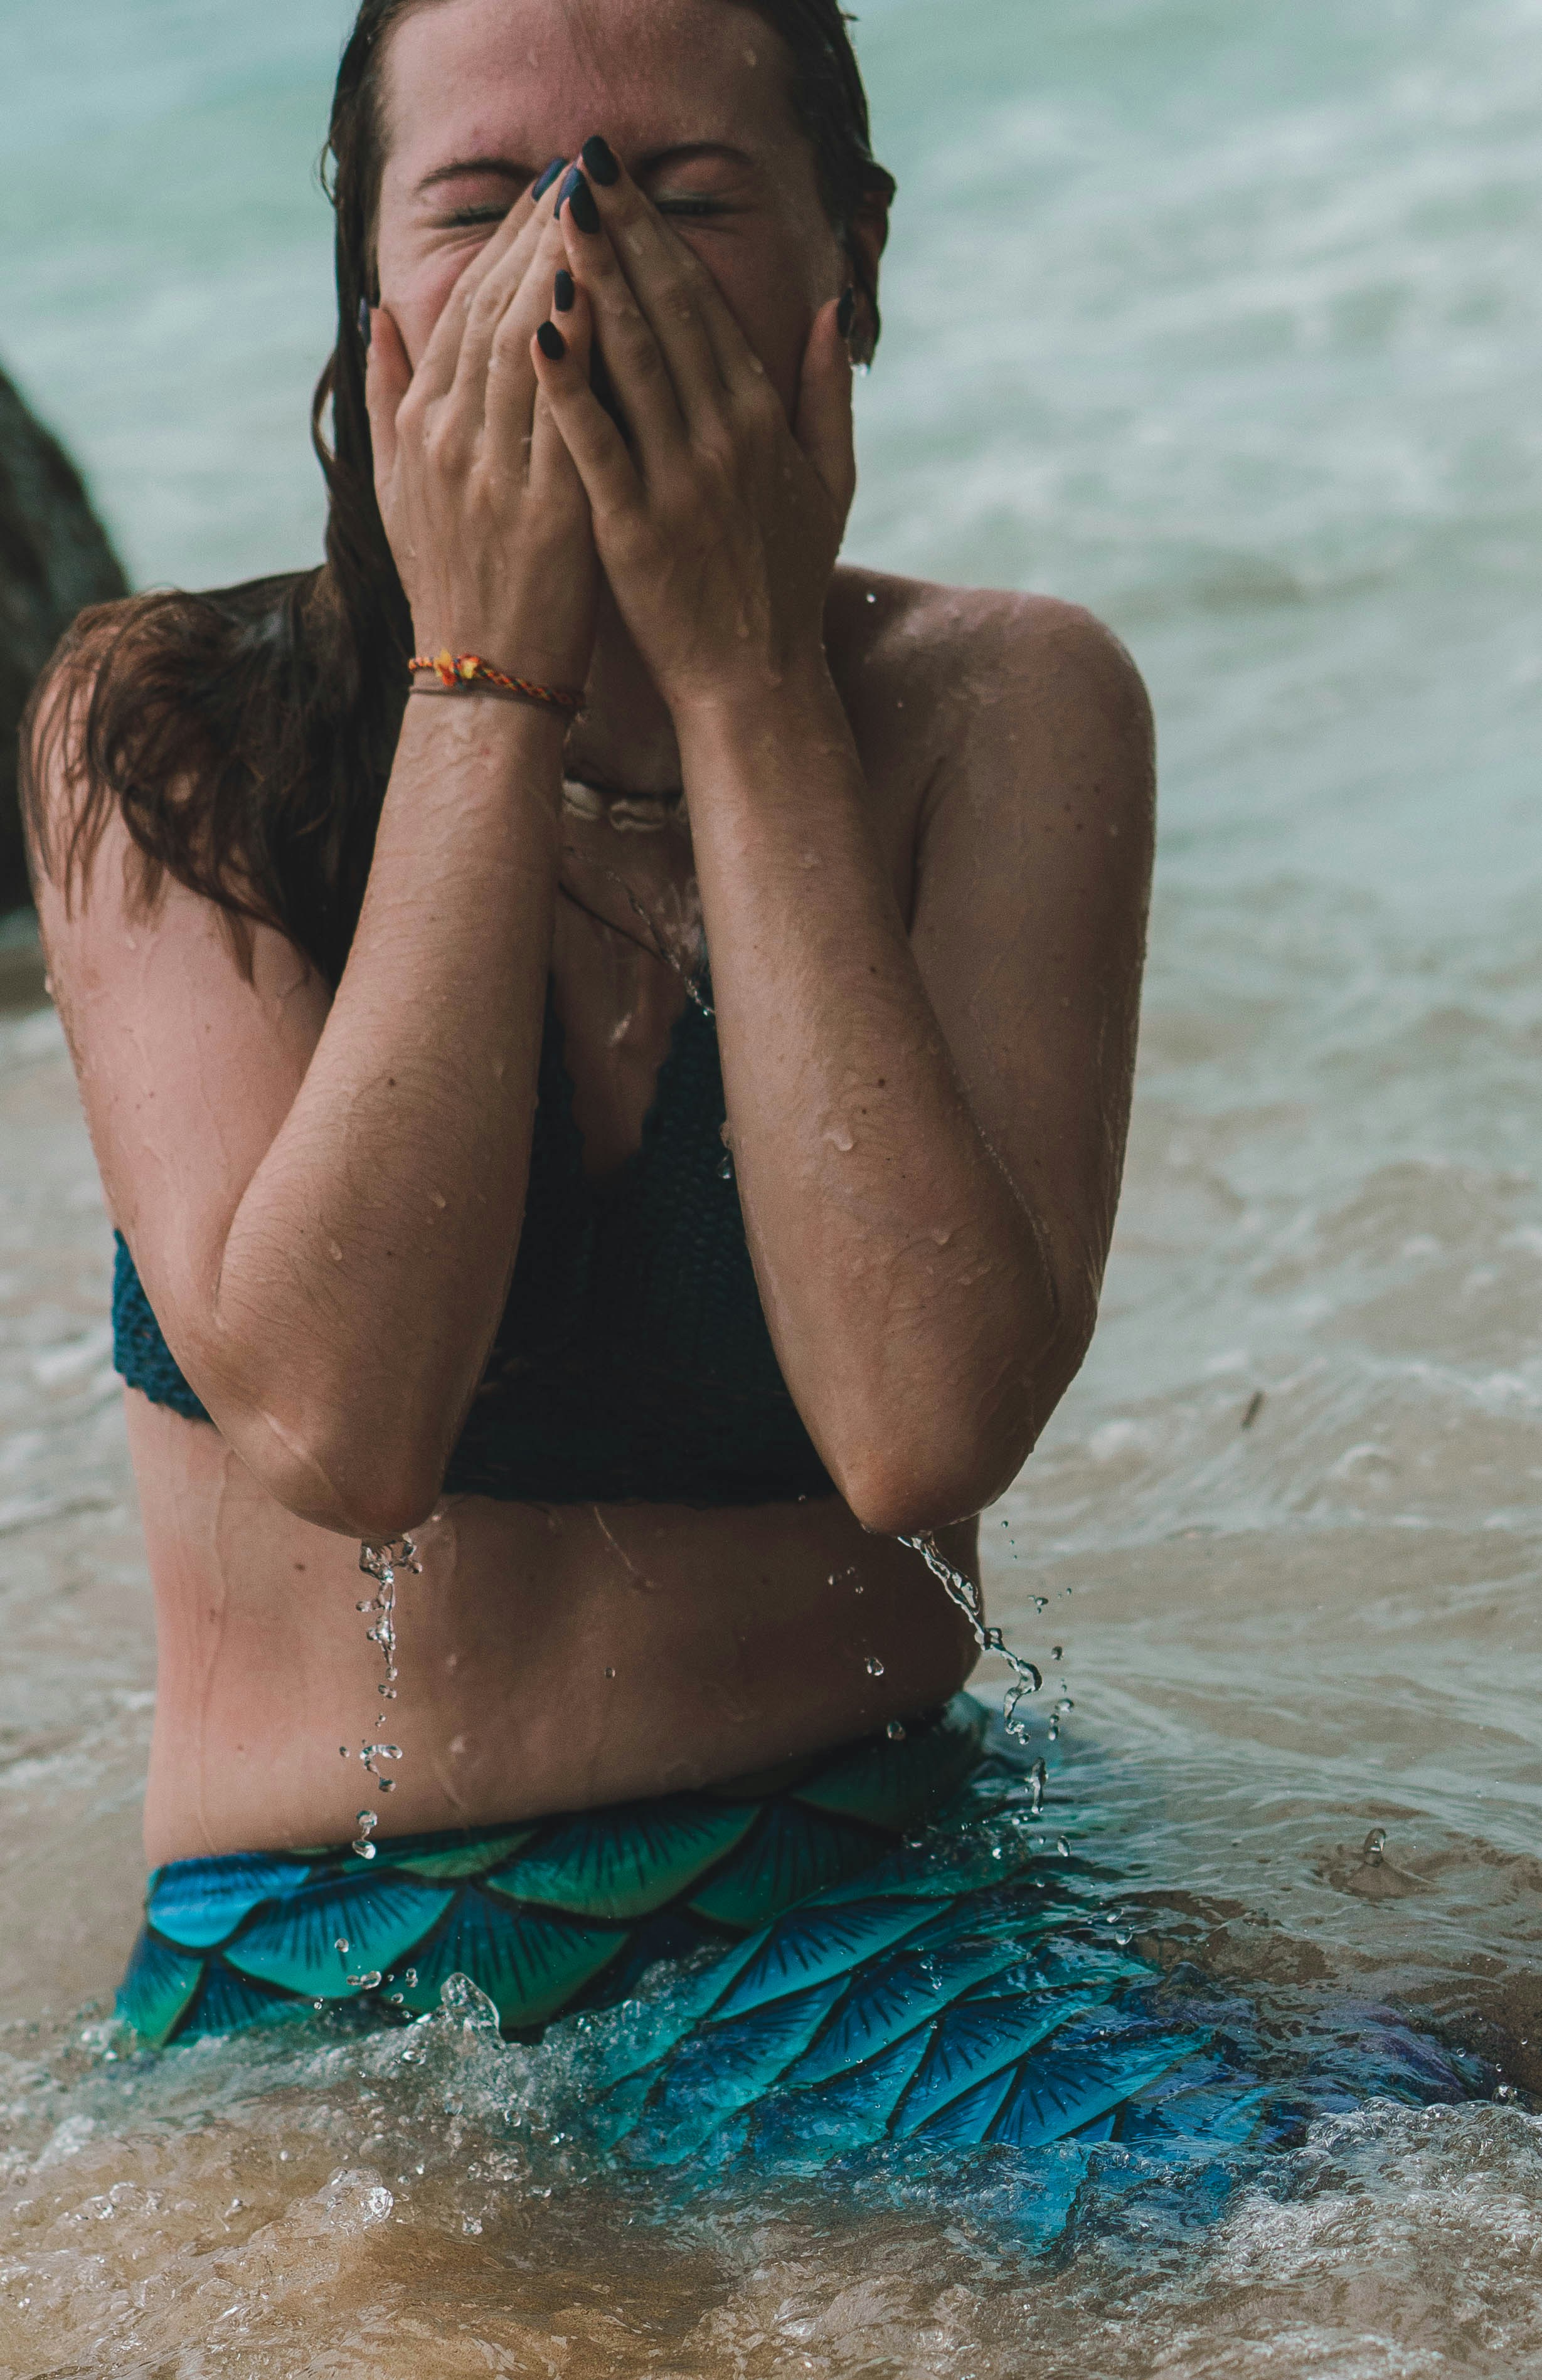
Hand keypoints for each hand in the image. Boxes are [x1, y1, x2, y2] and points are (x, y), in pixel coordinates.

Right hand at [366, 177, 600, 690]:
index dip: (505, 243)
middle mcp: (451, 440)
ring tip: (601, 211)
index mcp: (421, 427)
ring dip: (563, 270)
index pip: (463, 310)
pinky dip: (578, 355)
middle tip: (584, 175)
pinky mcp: (546, 510)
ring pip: (525, 348)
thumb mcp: (398, 490)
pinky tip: (603, 301)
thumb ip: (388, 398)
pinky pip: (563, 414)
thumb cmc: (456, 583)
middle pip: (495, 311)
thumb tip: (377, 315)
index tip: (546, 192)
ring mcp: (495, 474)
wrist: (483, 680)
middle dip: (540, 235)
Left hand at [531, 152, 855, 717]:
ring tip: (556, 214)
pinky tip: (537, 330)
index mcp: (761, 419)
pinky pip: (596, 444)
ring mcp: (679, 483)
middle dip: (621, 232)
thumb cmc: (786, 583)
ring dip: (592, 282)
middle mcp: (723, 438)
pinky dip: (568, 386)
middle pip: (664, 315)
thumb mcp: (829, 483)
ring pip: (631, 362)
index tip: (620, 179)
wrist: (757, 683)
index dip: (658, 234)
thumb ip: (826, 393)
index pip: (702, 306)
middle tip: (579, 162)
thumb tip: (829, 309)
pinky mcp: (634, 529)